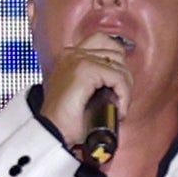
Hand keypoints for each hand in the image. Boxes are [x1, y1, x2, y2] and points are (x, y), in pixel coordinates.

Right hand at [48, 34, 136, 158]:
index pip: (104, 42)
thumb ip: (98, 82)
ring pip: (120, 66)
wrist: (52, 134)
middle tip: (119, 99)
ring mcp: (78, 59)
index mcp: (70, 57)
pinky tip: (118, 111)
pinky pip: (119, 78)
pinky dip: (125, 96)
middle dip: (124, 77)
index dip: (117, 63)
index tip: (118, 86)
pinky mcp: (85, 70)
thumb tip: (121, 82)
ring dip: (126, 90)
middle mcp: (72, 54)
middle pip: (116, 52)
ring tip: (118, 107)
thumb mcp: (83, 94)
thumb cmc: (66, 122)